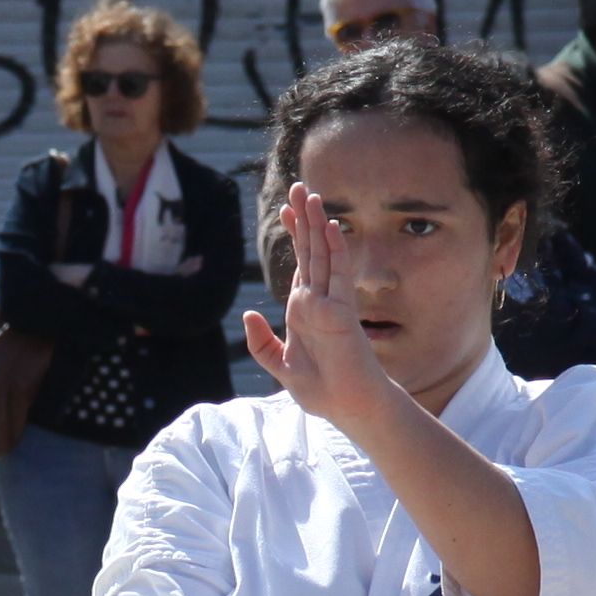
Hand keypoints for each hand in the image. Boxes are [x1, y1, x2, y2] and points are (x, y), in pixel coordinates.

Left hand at [242, 180, 402, 437]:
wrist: (346, 407)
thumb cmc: (321, 390)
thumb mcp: (280, 365)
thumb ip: (262, 343)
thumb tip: (249, 314)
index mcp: (303, 310)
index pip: (298, 263)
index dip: (294, 236)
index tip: (286, 210)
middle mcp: (318, 300)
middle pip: (309, 251)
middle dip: (303, 220)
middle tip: (298, 187)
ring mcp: (331, 303)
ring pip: (322, 255)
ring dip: (317, 224)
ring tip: (311, 194)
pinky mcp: (342, 312)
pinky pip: (337, 275)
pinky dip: (334, 250)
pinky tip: (329, 226)